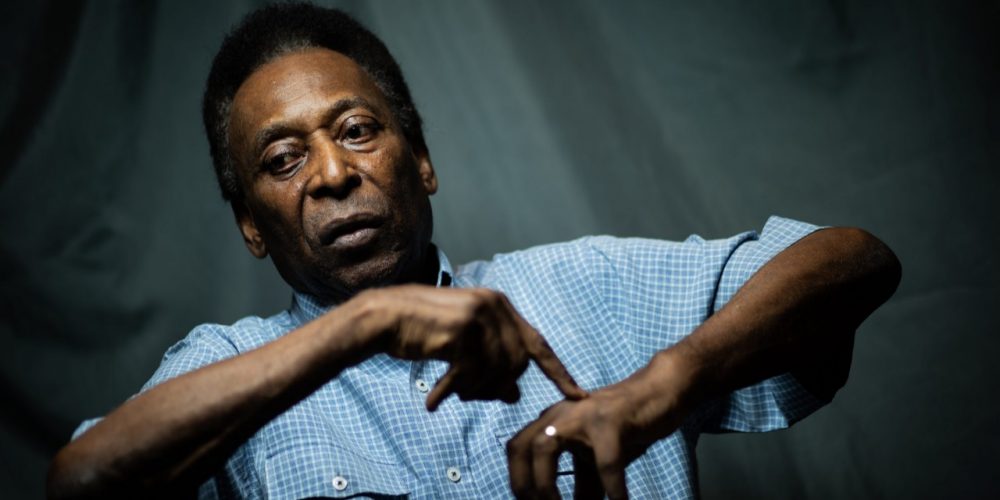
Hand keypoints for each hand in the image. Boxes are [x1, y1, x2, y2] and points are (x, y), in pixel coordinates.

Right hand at [364, 285, 587, 409]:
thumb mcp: (462, 348)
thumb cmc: (423, 332)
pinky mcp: (461, 330)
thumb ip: (491, 365)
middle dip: (495, 388)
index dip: (558, 373)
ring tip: (451, 393)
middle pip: (517, 366)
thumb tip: (515, 395)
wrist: (383, 317)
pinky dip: (452, 392)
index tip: (579, 396)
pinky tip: (433, 400)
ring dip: (473, 392)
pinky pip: (471, 375)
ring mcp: (480, 316)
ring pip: (496, 374)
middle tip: (469, 395)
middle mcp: (496, 306)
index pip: (539, 345)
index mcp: (502, 306)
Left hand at [506, 351, 696, 499]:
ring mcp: (582, 414)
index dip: (518, 481)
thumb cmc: (626, 428)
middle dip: (524, 485)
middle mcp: (559, 414)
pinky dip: (612, 488)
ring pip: (546, 447)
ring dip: (547, 486)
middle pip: (520, 446)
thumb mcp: (598, 460)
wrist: (660, 393)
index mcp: (551, 421)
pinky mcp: (610, 420)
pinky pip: (604, 461)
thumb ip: (583, 487)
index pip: (517, 449)